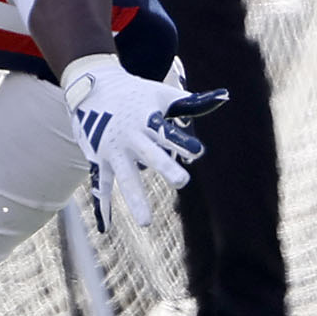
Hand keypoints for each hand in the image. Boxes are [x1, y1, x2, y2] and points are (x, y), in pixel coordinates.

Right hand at [62, 54, 224, 230]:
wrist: (93, 87)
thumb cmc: (136, 94)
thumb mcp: (161, 94)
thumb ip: (191, 102)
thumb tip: (224, 97)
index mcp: (146, 118)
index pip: (166, 131)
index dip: (182, 140)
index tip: (197, 151)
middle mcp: (129, 135)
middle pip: (149, 153)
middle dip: (164, 166)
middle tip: (182, 181)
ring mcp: (112, 150)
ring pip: (125, 177)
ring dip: (135, 199)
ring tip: (146, 223)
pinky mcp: (99, 159)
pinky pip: (102, 184)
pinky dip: (103, 205)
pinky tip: (107, 227)